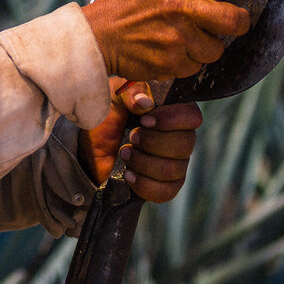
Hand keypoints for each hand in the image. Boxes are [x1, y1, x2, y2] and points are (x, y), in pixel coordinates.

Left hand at [78, 78, 203, 202]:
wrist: (91, 149)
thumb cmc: (107, 117)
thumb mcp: (114, 97)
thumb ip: (130, 92)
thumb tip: (146, 102)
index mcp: (173, 112)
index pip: (192, 116)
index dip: (171, 120)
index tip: (144, 120)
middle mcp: (181, 138)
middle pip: (185, 145)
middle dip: (152, 142)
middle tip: (131, 137)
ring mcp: (176, 164)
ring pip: (173, 169)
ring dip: (143, 162)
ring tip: (124, 154)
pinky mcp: (166, 186)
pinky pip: (166, 191)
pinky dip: (144, 184)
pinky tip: (129, 174)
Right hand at [81, 0, 276, 82]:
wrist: (96, 37)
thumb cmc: (124, 5)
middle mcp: (182, 7)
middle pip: (234, 20)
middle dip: (237, 23)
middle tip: (230, 22)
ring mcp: (179, 37)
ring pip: (215, 49)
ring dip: (204, 46)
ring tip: (180, 38)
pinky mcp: (173, 63)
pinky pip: (196, 66)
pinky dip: (187, 62)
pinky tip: (167, 51)